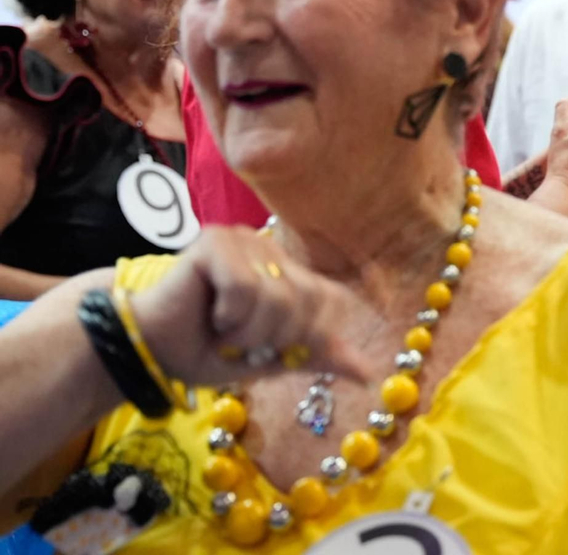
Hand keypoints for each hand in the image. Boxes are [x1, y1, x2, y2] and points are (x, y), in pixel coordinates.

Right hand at [127, 227, 375, 389]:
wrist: (152, 355)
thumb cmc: (207, 353)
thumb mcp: (272, 360)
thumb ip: (317, 356)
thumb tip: (368, 374)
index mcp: (290, 272)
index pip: (333, 301)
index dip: (309, 336)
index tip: (271, 350)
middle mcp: (272, 250)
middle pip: (309, 301)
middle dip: (274, 338)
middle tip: (239, 340)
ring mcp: (244, 240)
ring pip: (277, 296)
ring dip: (247, 331)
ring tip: (221, 327)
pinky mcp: (216, 241)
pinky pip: (245, 287)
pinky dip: (228, 315)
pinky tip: (208, 312)